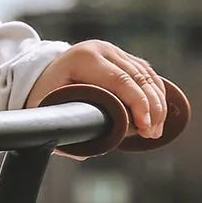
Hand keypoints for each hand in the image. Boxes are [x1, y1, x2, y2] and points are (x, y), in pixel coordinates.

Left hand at [29, 40, 167, 138]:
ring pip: (146, 75)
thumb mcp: (46, 108)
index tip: (144, 127)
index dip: (137, 104)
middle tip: (152, 133)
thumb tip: (82, 153)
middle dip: (152, 107)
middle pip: (138, 77)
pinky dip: (156, 93)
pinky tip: (157, 114)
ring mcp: (114, 50)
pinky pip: (146, 73)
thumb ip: (62, 129)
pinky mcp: (122, 56)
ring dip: (157, 103)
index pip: (120, 80)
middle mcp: (102, 49)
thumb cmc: (44, 93)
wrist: (43, 73)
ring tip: (155, 130)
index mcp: (84, 58)